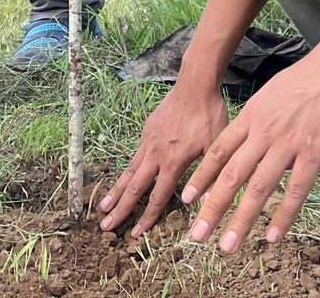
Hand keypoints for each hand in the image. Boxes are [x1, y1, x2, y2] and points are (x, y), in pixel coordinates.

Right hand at [99, 83, 228, 236]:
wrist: (194, 86)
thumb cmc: (208, 116)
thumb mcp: (216, 147)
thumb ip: (209, 175)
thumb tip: (205, 203)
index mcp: (173, 162)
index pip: (156, 196)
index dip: (146, 217)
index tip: (134, 234)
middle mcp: (156, 155)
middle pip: (134, 188)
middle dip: (120, 209)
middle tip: (104, 226)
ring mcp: (149, 142)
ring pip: (129, 171)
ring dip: (116, 191)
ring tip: (103, 206)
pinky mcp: (147, 131)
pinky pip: (135, 156)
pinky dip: (127, 170)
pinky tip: (124, 177)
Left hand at [182, 14, 319, 251]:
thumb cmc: (307, 78)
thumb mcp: (271, 93)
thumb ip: (257, 119)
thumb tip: (246, 140)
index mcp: (252, 116)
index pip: (218, 152)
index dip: (201, 178)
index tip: (186, 200)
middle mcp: (264, 132)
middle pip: (231, 175)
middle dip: (211, 208)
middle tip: (197, 235)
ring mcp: (288, 143)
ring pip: (259, 188)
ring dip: (241, 220)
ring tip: (228, 246)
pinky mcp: (314, 152)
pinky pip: (296, 190)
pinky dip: (283, 216)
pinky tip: (272, 237)